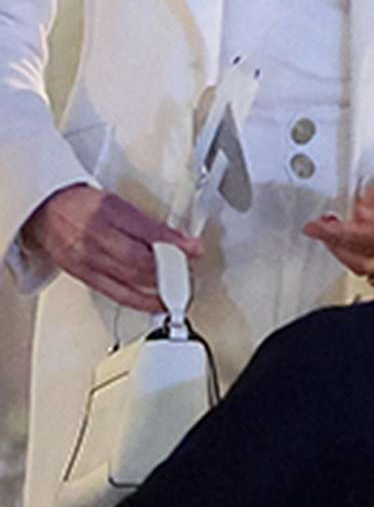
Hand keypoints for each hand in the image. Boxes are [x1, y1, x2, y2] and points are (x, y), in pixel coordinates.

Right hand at [20, 184, 202, 311]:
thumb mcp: (120, 204)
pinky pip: (115, 293)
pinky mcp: (82, 276)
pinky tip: (155, 303)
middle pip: (137, 260)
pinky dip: (139, 301)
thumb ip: (149, 224)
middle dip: (168, 270)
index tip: (195, 249)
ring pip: (128, 280)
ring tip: (178, 292)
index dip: (174, 244)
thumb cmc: (83, 205)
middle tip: (188, 274)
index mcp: (107, 212)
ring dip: (158, 288)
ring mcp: (86, 259)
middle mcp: (94, 237)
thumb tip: (181, 242)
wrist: (45, 211)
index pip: (146, 231)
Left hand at [302, 160, 373, 277]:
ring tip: (325, 231)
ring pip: (364, 264)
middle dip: (336, 242)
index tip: (321, 225)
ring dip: (340, 249)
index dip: (343, 233)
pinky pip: (366, 262)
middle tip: (316, 227)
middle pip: (366, 254)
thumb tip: (362, 214)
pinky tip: (339, 239)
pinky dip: (348, 252)